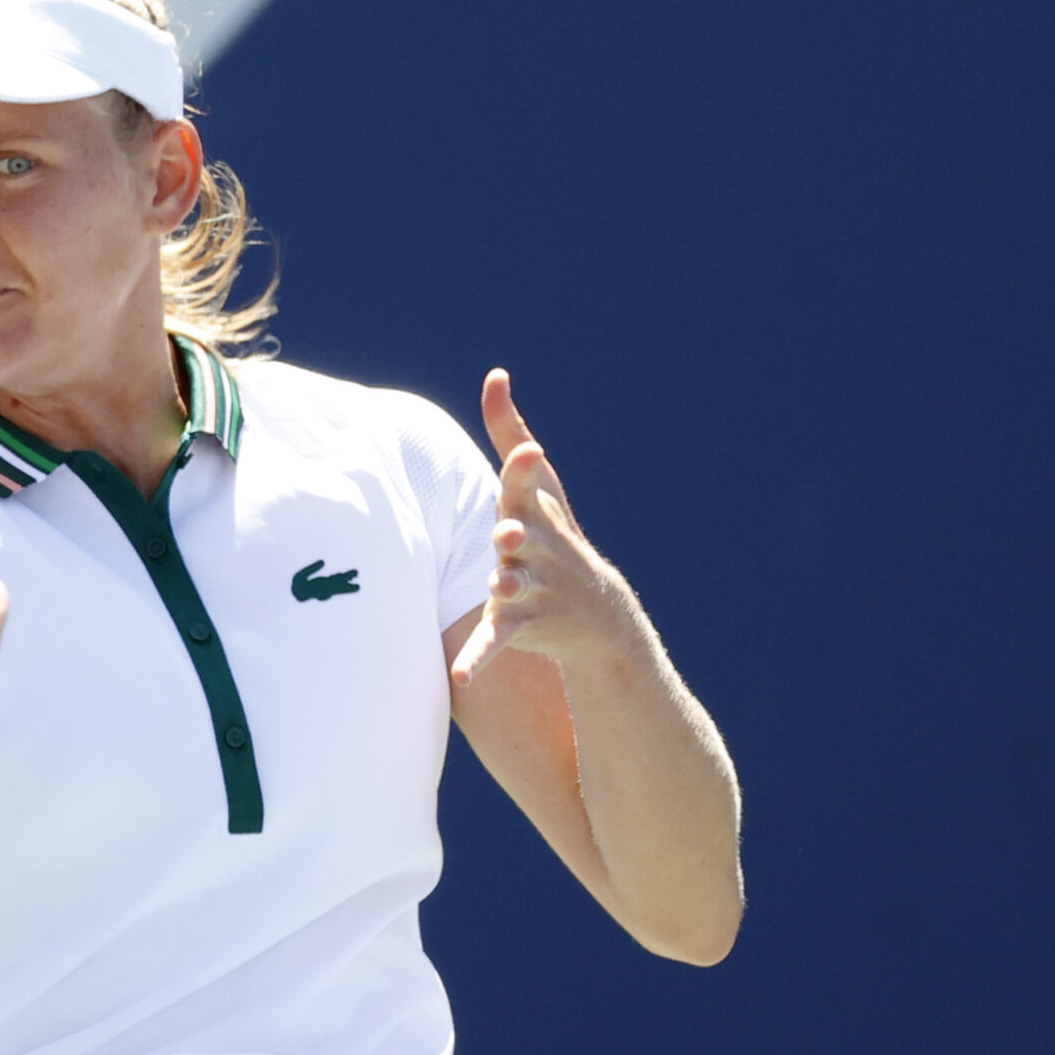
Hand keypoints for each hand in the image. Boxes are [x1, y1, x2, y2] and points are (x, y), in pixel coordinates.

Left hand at [449, 370, 637, 686]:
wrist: (595, 614)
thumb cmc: (551, 534)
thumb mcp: (537, 487)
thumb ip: (509, 433)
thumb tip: (495, 375)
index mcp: (534, 512)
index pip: (527, 486)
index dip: (524, 468)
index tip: (526, 452)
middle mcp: (537, 548)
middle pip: (524, 537)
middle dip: (518, 533)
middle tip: (509, 533)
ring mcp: (531, 587)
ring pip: (512, 586)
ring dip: (506, 586)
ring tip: (500, 586)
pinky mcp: (520, 624)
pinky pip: (493, 641)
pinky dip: (476, 659)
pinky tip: (459, 679)